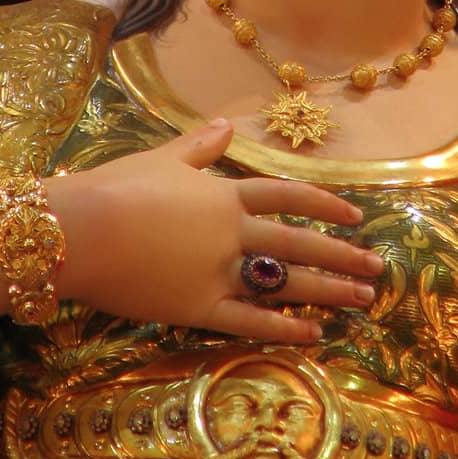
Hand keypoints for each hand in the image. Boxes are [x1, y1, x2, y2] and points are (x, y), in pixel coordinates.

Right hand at [51, 118, 381, 341]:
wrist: (80, 228)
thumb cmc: (115, 187)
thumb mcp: (162, 157)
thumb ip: (200, 146)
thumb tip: (226, 125)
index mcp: (225, 195)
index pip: (287, 196)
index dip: (324, 206)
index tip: (356, 217)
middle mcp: (232, 232)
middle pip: (298, 243)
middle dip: (341, 256)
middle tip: (377, 268)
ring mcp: (219, 271)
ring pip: (285, 281)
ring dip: (327, 290)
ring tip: (362, 299)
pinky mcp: (198, 307)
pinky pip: (251, 320)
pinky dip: (285, 327)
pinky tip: (314, 332)